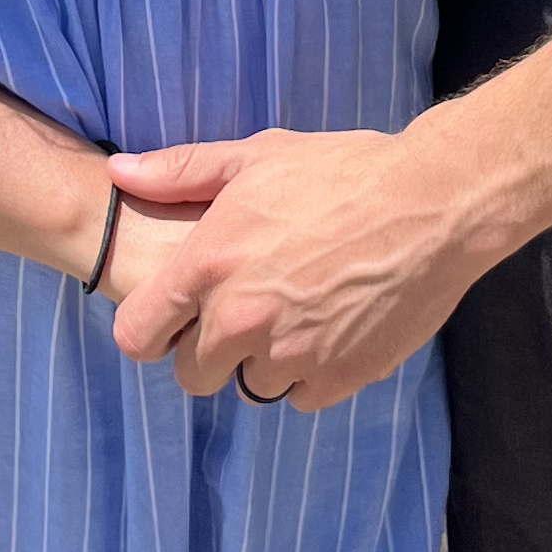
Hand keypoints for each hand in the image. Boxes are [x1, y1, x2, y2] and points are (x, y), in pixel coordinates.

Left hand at [105, 124, 491, 410]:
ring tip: (297, 310)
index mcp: (210, 265)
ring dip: (263, 360)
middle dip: (210, 348)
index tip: (173, 315)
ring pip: (248, 385)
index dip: (151, 328)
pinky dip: (309, 371)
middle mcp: (241, 319)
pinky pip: (298, 395)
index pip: (137, 336)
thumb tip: (119, 173)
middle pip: (191, 374)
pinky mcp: (334, 380)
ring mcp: (289, 356)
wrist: (432, 203)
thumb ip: (181, 171)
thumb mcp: (257, 156)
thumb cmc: (341, 172)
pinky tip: (331, 324)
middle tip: (248, 306)